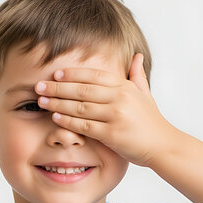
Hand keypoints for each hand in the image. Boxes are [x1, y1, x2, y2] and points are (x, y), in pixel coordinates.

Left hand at [34, 53, 179, 167]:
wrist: (164, 146)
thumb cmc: (151, 121)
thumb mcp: (145, 95)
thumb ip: (137, 75)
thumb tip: (137, 55)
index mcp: (125, 86)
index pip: (93, 75)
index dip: (72, 74)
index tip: (55, 73)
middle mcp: (120, 98)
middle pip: (82, 89)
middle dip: (58, 87)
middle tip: (39, 86)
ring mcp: (116, 115)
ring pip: (80, 107)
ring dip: (58, 103)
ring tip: (41, 101)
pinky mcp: (113, 134)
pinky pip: (85, 126)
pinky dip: (68, 121)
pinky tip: (55, 118)